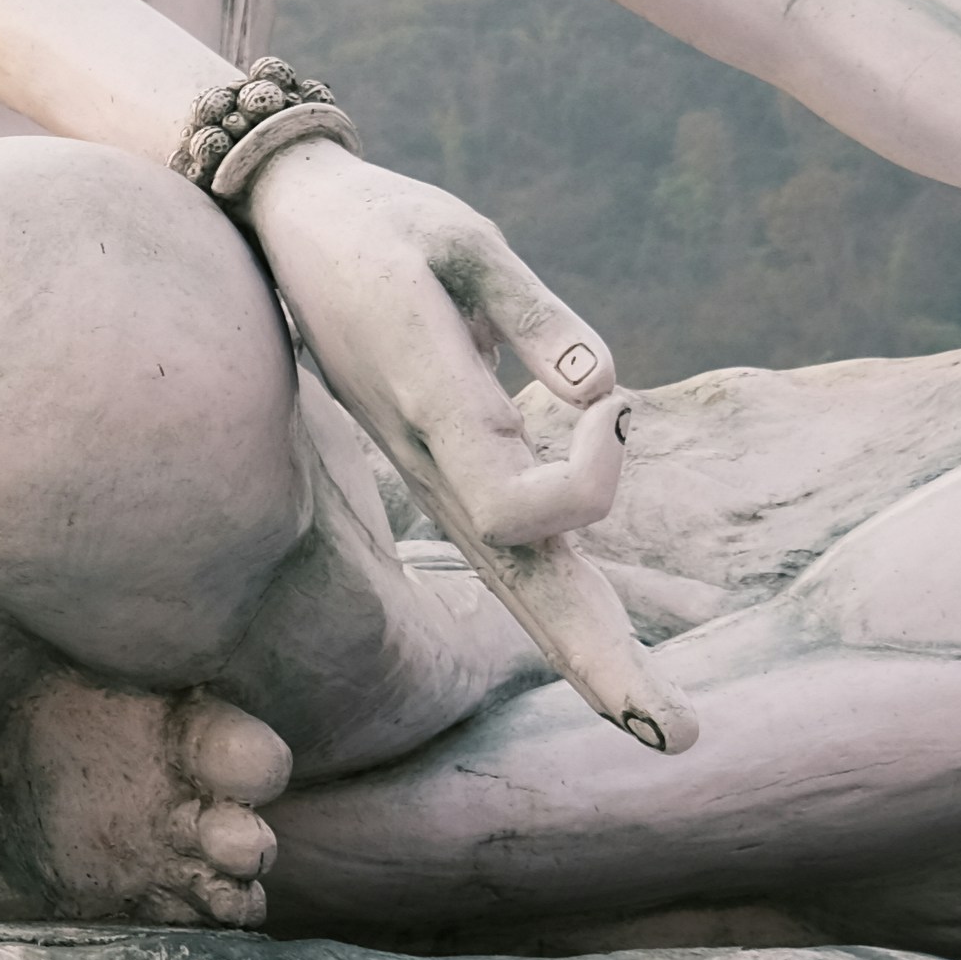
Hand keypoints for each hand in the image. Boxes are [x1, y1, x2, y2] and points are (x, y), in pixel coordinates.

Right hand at [241, 147, 687, 753]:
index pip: (516, 503)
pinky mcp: (445, 467)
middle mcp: (429, 459)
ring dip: (592, 653)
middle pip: (523, 585)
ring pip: (518, 582)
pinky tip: (611, 626)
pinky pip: (513, 545)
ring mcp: (432, 473)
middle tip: (680, 739)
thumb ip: (534, 311)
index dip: (585, 479)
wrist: (280, 226)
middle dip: (602, 661)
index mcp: (430, 404)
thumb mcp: (462, 238)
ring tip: (662, 722)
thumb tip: (606, 390)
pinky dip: (567, 593)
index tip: (614, 409)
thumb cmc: (379, 220)